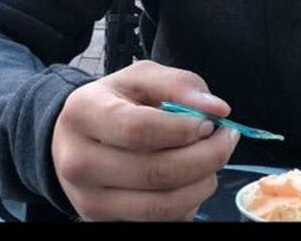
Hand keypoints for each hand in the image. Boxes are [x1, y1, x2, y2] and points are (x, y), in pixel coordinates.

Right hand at [51, 60, 239, 220]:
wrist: (73, 138)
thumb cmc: (115, 101)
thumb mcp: (141, 77)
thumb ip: (179, 84)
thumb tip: (217, 109)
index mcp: (85, 113)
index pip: (139, 129)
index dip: (183, 129)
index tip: (209, 122)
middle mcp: (79, 162)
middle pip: (155, 172)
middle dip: (206, 157)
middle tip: (226, 140)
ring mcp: (88, 201)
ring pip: (161, 206)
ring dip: (202, 184)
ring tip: (211, 159)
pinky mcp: (103, 224)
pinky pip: (160, 222)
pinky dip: (187, 204)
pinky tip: (189, 180)